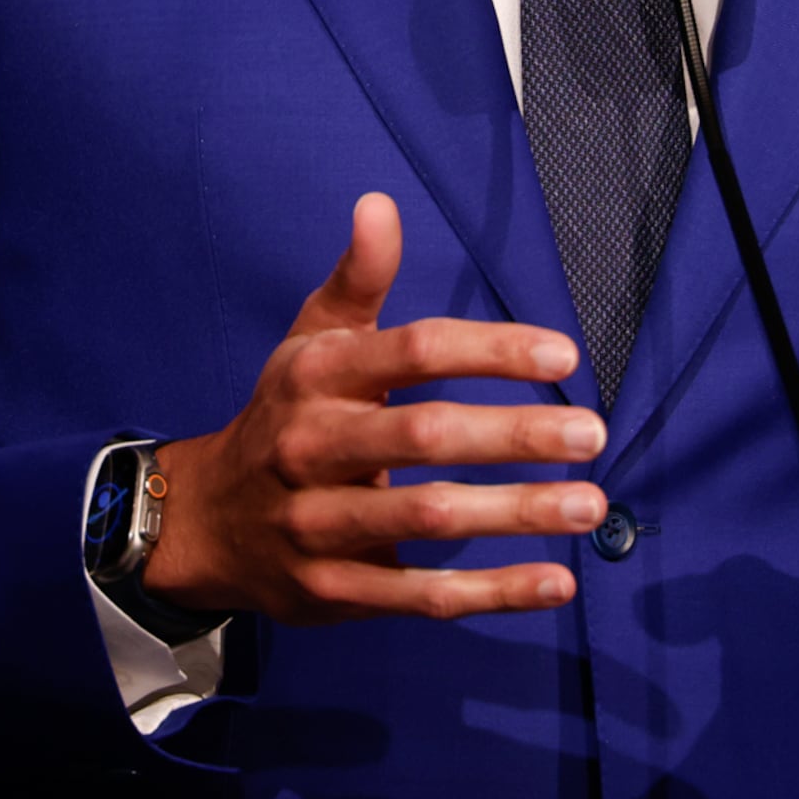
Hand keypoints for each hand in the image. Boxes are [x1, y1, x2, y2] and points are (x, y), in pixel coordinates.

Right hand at [142, 192, 608, 624]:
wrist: (207, 522)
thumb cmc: (285, 415)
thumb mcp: (311, 341)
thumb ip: (358, 278)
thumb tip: (380, 203)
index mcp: (315, 377)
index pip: (413, 352)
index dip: (490, 350)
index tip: (564, 354)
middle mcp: (310, 447)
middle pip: (424, 436)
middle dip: (514, 434)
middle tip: (591, 433)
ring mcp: (317, 524)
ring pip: (427, 518)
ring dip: (515, 513)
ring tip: (589, 504)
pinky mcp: (331, 590)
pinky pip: (420, 595)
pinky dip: (493, 592)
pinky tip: (555, 582)